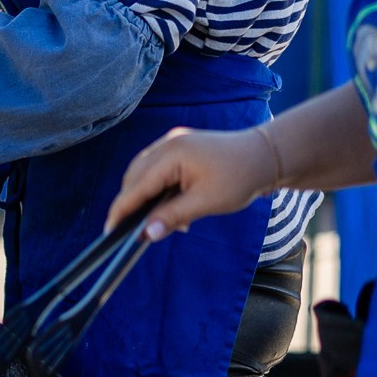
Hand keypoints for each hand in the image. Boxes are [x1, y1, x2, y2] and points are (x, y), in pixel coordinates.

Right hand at [106, 126, 272, 238]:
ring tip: (161, 222)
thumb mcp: (205, 202)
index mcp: (172, 155)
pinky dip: (158, 188)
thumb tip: (146, 234)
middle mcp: (167, 144)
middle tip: (134, 231)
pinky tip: (171, 206)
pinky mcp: (181, 146)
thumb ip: (172, 216)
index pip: (136, 186)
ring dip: (146, 197)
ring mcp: (173, 143)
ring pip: (145, 172)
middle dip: (132, 204)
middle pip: (134, 177)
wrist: (266, 156)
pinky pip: (158, 168)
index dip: (121, 210)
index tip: (109, 231)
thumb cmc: (240, 178)